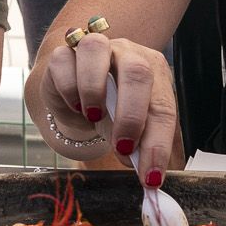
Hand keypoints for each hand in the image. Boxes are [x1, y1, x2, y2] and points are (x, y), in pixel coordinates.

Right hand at [38, 31, 178, 186]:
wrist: (76, 98)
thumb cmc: (111, 112)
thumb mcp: (130, 131)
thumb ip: (140, 147)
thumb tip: (148, 172)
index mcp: (154, 71)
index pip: (162, 106)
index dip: (158, 143)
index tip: (150, 176)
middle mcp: (128, 53)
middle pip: (137, 72)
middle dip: (131, 116)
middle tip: (122, 148)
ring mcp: (95, 49)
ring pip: (96, 50)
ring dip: (93, 90)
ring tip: (94, 116)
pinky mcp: (63, 55)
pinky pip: (63, 61)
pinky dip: (68, 87)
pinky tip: (74, 105)